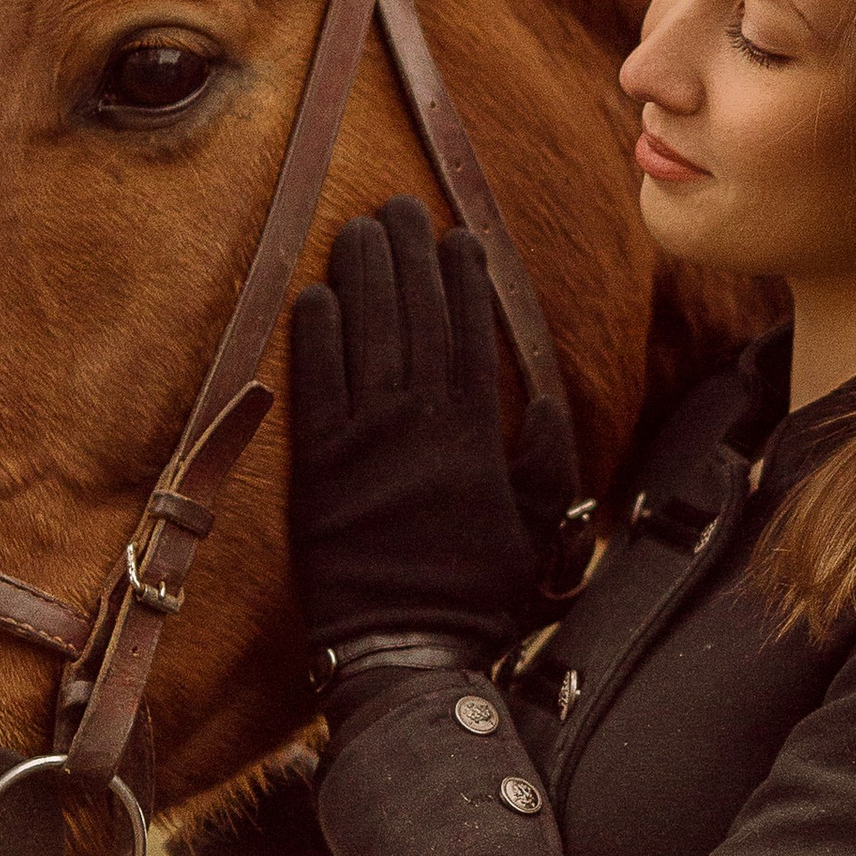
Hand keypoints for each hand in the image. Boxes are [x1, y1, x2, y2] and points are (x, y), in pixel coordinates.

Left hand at [289, 198, 576, 667]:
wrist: (404, 648)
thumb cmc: (476, 595)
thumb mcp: (536, 529)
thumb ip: (542, 461)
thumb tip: (538, 400)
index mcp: (475, 436)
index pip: (468, 335)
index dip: (462, 279)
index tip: (459, 235)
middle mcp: (419, 425)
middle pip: (413, 318)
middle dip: (408, 256)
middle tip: (401, 206)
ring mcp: (364, 441)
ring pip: (364, 337)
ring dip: (361, 276)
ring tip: (359, 227)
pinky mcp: (317, 465)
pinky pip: (314, 384)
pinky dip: (315, 336)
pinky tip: (313, 292)